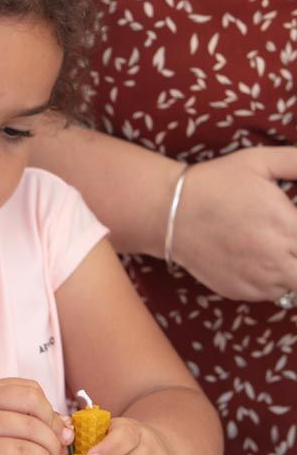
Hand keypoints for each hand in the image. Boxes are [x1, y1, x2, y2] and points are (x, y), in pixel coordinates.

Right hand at [0, 378, 69, 454]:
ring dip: (52, 449)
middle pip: (35, 402)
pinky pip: (24, 451)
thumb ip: (12, 417)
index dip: (50, 410)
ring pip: (33, 428)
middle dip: (54, 426)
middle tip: (60, 447)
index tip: (58, 431)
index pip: (30, 389)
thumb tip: (60, 425)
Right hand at [172, 147, 296, 301]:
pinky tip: (256, 257)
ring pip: (294, 283)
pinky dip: (272, 279)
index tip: (291, 220)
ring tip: (270, 243)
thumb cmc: (215, 183)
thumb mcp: (258, 161)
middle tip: (285, 232)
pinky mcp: (240, 291)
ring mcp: (258, 278)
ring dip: (291, 266)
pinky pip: (272, 293)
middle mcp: (276, 257)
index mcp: (286, 224)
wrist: (170, 212)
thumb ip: (295, 162)